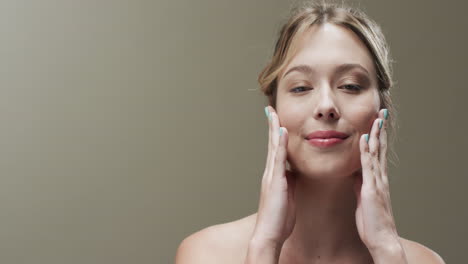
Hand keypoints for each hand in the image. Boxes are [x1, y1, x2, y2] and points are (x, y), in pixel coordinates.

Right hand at [251, 106, 296, 246]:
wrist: (269, 233)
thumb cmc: (279, 218)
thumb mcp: (288, 195)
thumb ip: (289, 182)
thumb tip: (293, 173)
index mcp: (275, 175)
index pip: (276, 150)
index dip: (277, 134)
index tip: (277, 120)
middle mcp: (271, 172)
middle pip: (272, 143)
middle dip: (272, 125)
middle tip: (271, 109)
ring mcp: (272, 175)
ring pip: (274, 147)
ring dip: (274, 129)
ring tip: (274, 113)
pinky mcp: (276, 181)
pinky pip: (279, 159)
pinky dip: (280, 144)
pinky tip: (282, 132)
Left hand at [353, 109, 403, 252]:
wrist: (380, 238)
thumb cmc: (371, 221)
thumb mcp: (363, 198)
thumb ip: (360, 184)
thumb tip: (356, 174)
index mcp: (376, 179)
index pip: (377, 153)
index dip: (377, 137)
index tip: (376, 121)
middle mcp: (379, 177)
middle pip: (380, 148)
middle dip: (380, 129)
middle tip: (381, 111)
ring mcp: (376, 181)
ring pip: (376, 153)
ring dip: (376, 134)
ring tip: (376, 117)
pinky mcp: (371, 188)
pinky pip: (368, 166)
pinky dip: (366, 150)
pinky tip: (365, 137)